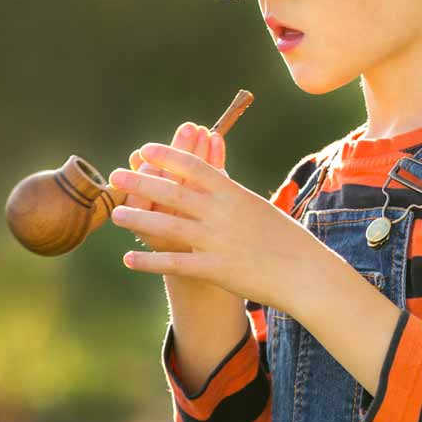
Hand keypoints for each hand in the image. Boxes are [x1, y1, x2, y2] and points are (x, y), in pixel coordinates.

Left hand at [108, 141, 331, 313]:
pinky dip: (150, 261)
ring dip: (139, 219)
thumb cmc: (285, 239)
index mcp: (233, 193)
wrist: (306, 273)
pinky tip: (128, 259)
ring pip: (168, 225)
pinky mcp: (215, 269)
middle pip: (174, 192)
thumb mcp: (256, 207)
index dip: (167, 156)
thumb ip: (229, 194)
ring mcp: (217, 241)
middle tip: (115, 175)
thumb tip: (210, 176)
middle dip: (142, 182)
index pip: (194, 167)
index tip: (144, 149)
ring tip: (116, 215)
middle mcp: (222, 213)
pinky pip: (175, 263)